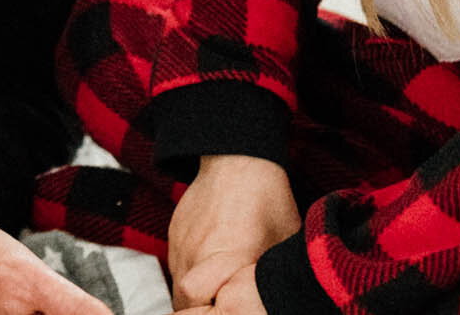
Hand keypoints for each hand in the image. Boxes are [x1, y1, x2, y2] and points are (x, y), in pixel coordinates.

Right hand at [166, 156, 298, 308]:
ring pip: (177, 286)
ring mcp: (182, 243)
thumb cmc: (267, 200)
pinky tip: (208, 274)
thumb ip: (277, 274)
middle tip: (219, 311)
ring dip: (192, 299)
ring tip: (215, 300)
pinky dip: (189, 278)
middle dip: (198, 312)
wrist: (237, 159)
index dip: (212, 311)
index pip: (198, 298)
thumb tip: (283, 296)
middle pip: (184, 300)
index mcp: (229, 256)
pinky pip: (176, 267)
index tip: (228, 310)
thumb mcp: (285, 241)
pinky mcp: (175, 235)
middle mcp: (199, 252)